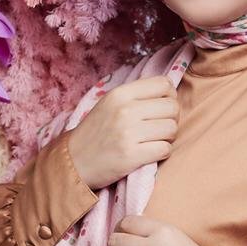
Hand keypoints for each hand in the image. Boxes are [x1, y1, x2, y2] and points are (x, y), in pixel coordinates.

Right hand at [66, 75, 178, 190]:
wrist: (74, 161)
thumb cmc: (96, 132)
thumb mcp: (110, 104)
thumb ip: (136, 95)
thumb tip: (169, 90)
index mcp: (120, 94)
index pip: (164, 84)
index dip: (170, 96)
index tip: (162, 108)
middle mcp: (125, 110)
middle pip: (172, 107)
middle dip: (171, 119)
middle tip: (158, 128)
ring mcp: (128, 133)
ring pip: (172, 129)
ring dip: (168, 137)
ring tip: (153, 140)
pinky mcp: (132, 155)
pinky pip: (166, 149)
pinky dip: (162, 152)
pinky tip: (150, 152)